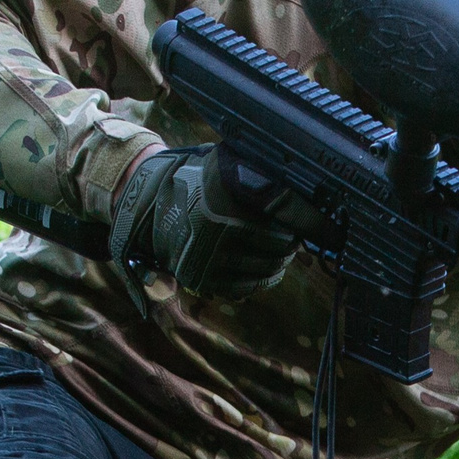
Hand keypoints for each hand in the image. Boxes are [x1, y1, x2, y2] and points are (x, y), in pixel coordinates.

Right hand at [108, 146, 300, 300]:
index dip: (295, 233)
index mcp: (223, 211)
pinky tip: (266, 272)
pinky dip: (258, 282)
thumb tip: (295, 187)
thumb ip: (254, 175)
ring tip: (283, 258)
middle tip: (294, 244)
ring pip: (259, 274)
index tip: (305, 231)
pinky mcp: (200, 278)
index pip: (275, 231)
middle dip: (287, 251)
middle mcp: (215, 240)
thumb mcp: (222, 169)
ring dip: (276, 267)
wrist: (153, 205)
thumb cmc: (197, 182)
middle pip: (271, 255)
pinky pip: (241, 288)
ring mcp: (207, 263)